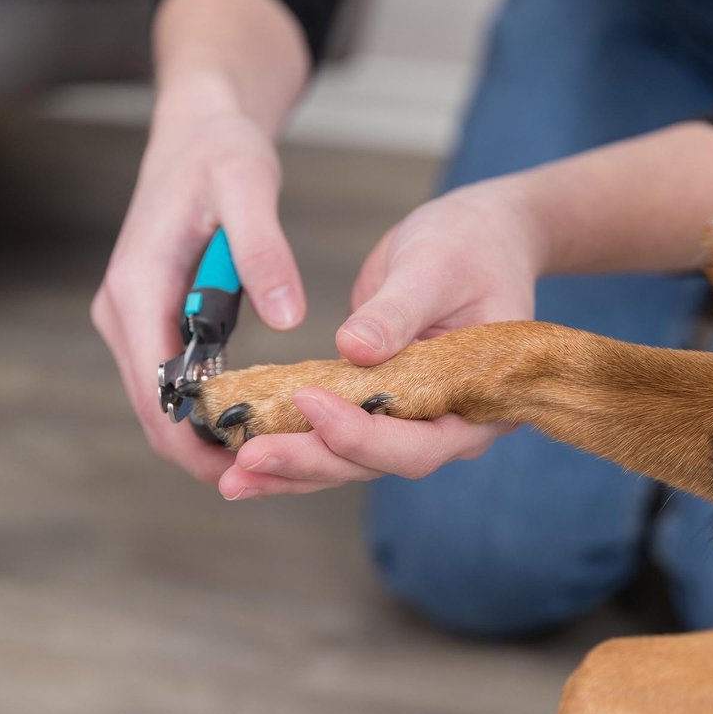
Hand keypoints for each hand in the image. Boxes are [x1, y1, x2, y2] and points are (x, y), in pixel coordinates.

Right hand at [92, 91, 305, 482]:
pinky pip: (174, 377)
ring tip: (273, 452)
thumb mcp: (248, 185)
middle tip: (274, 473)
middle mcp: (122, 311)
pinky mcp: (152, 316)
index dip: (196, 441)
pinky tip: (256, 414)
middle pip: (153, 410)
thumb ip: (265, 251)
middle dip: (203, 450)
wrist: (198, 125)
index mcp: (136, 288)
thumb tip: (289, 320)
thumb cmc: (221, 150)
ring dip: (205, 433)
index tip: (251, 468)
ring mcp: (133, 317)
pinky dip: (207, 405)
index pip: (156, 392)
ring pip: (161, 401)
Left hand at [216, 184, 546, 498]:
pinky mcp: (376, 407)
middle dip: (311, 461)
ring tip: (233, 477)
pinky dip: (290, 446)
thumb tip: (355, 349)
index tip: (309, 402)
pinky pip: (332, 437)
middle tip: (248, 458)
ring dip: (290, 469)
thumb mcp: (434, 268)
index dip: (364, 434)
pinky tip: (243, 458)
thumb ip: (397, 311)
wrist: (477, 237)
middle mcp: (446, 424)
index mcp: (479, 400)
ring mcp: (410, 420)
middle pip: (377, 462)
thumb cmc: (470, 246)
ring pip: (347, 461)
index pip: (422, 442)